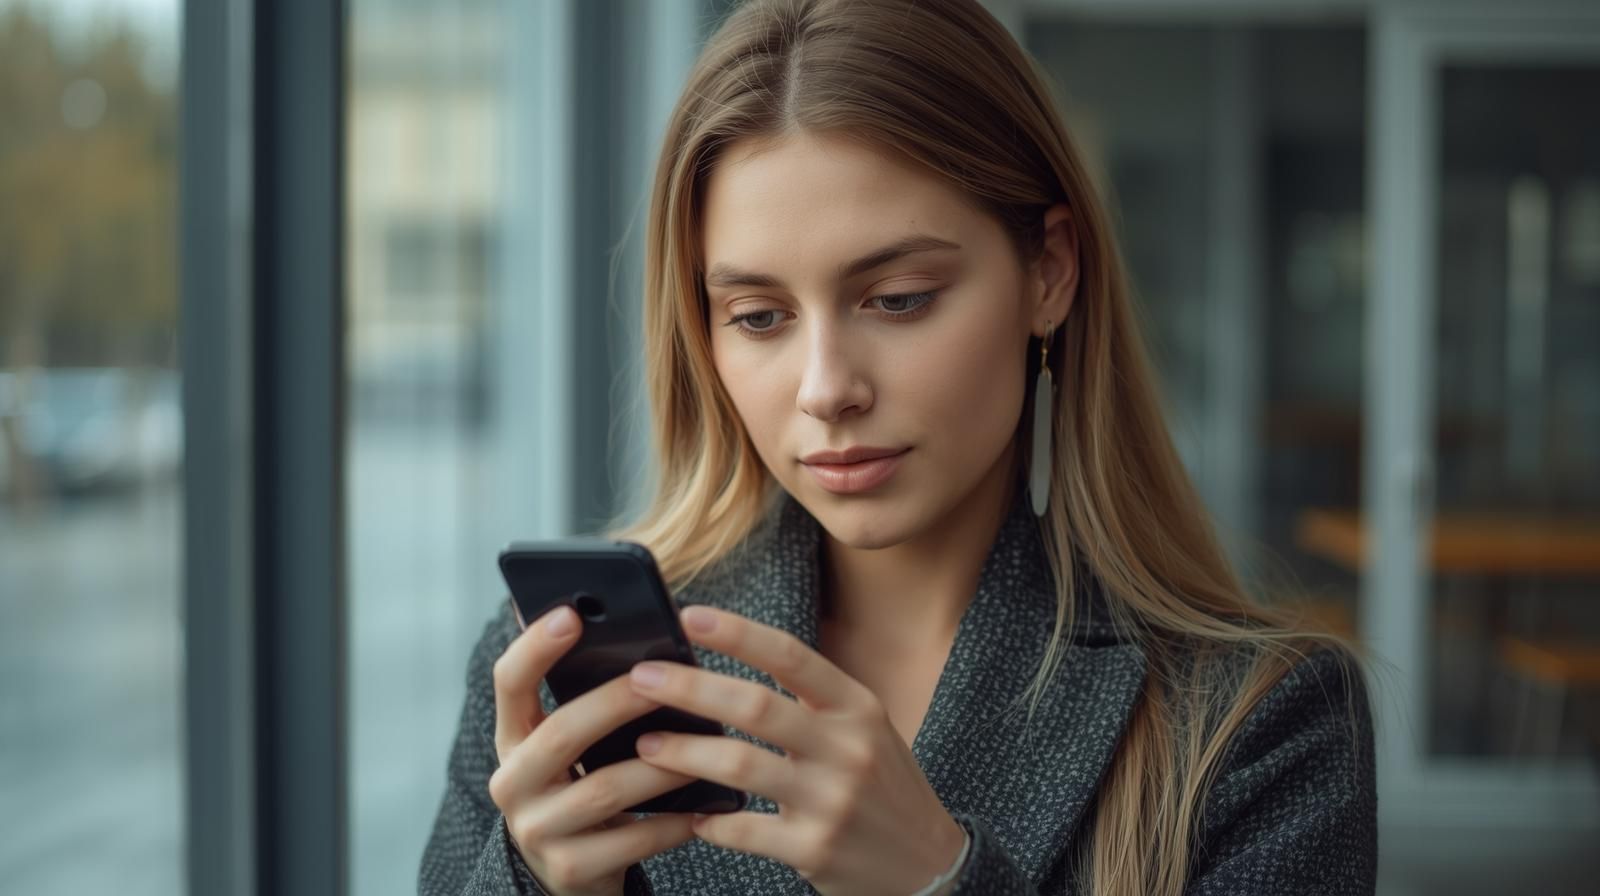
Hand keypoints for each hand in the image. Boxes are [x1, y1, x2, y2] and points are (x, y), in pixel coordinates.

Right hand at [489, 605, 698, 895]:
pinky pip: (631, 841)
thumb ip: (590, 699)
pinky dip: (672, 822)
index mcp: (514, 738)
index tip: (571, 613)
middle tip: (663, 676)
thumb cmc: (587, 785)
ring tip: (707, 745)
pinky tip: (705, 808)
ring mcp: (537, 830)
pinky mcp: (569, 870)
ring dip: (660, 765)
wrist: (576, 872)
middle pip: (561, 733)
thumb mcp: (576, 746)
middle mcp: (513, 782)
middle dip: (616, 701)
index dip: (535, 647)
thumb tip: (639, 633)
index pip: (510, 683)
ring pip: (603, 789)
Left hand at [626, 605, 967, 895]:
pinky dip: (708, 820)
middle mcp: (848, 748)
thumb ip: (811, 700)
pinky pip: (744, 829)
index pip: (791, 657)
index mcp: (857, 707)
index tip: (689, 616)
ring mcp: (832, 801)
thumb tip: (729, 665)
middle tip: (640, 679)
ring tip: (645, 746)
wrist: (929, 865)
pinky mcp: (815, 850)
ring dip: (684, 753)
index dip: (738, 633)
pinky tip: (689, 815)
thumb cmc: (882, 787)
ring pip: (740, 765)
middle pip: (755, 706)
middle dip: (689, 688)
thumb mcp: (865, 729)